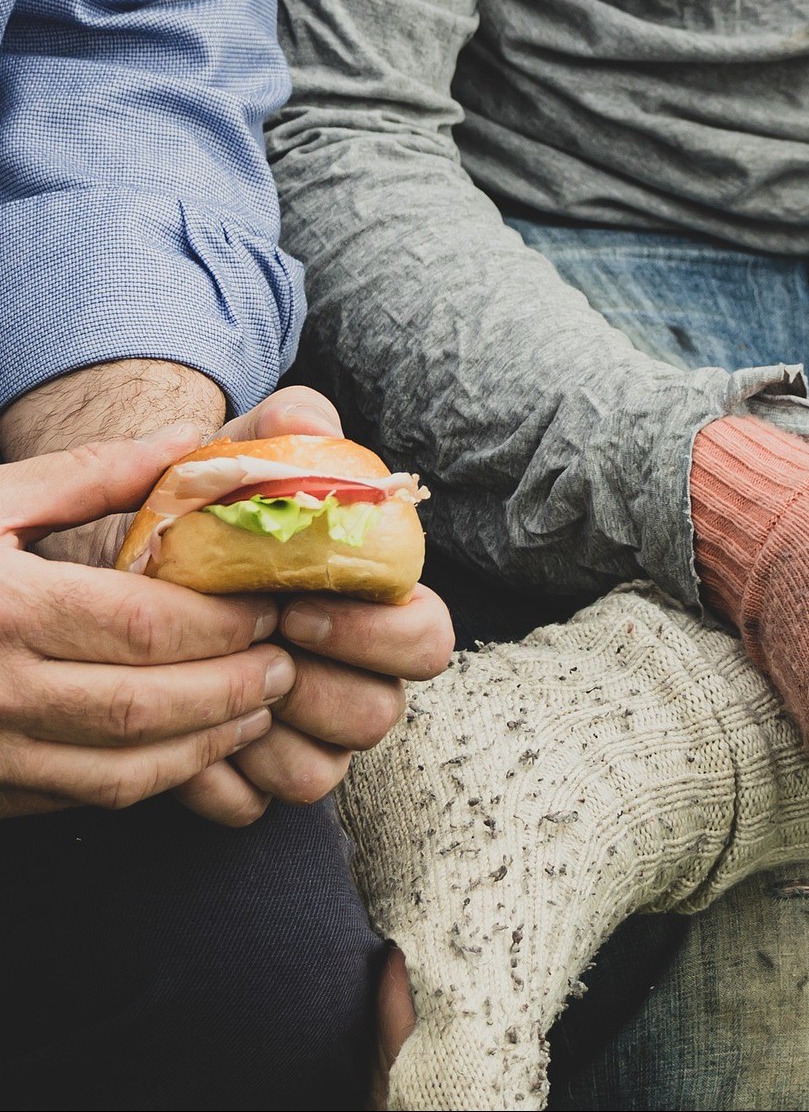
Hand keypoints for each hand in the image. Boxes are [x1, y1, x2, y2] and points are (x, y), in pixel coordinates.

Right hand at [0, 427, 287, 817]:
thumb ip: (88, 475)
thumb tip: (189, 442)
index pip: (147, 626)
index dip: (226, 623)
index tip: (272, 604)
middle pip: (151, 705)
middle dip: (237, 687)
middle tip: (288, 663)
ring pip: (127, 768)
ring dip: (211, 743)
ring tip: (261, 706)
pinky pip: (88, 798)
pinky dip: (156, 777)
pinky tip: (196, 744)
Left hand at [169, 388, 454, 822]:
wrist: (128, 568)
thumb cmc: (203, 514)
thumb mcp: (239, 462)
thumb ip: (285, 433)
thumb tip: (312, 424)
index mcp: (377, 612)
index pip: (429, 641)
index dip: (374, 634)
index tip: (298, 605)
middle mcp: (357, 681)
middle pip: (380, 717)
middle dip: (315, 687)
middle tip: (253, 647)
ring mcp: (309, 737)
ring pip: (324, 772)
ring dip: (265, 733)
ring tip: (210, 684)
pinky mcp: (253, 781)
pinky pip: (255, 805)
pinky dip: (216, 777)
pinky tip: (182, 726)